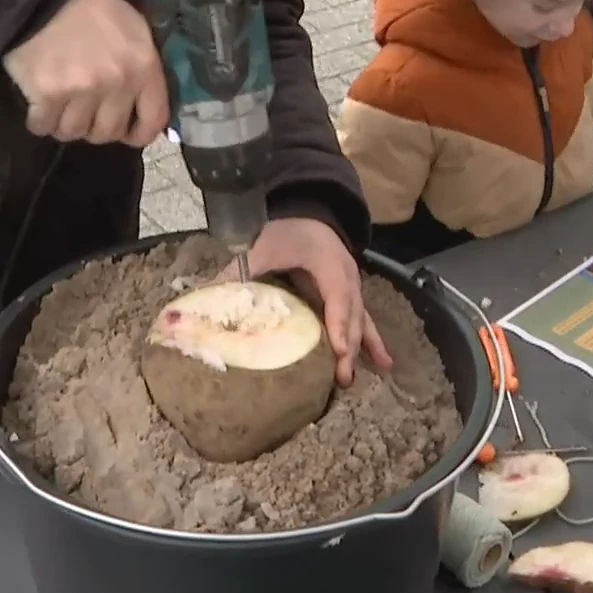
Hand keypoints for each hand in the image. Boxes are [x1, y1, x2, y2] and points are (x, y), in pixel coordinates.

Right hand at [2, 0, 170, 145]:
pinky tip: (39, 105)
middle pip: (108, 132)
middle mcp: (117, 83)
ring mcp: (81, 90)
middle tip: (84, 112)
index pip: (153, 119)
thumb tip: (142, 106)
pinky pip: (43, 126)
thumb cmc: (90, 8)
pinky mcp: (47, 94)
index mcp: (143, 66)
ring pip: (74, 132)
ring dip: (65, 124)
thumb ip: (142, 67)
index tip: (127, 134)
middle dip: (95, 127)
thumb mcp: (132, 28)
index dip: (140, 134)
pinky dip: (39, 120)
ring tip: (59, 106)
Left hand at [215, 217, 393, 387]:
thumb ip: (240, 270)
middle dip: (347, 347)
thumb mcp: (263, 246)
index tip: (337, 349)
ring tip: (350, 379)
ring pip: (359, 321)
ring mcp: (353, 287)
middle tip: (340, 377)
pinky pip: (364, 320)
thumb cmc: (288, 231)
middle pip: (351, 315)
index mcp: (327, 262)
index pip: (337, 294)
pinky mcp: (351, 296)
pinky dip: (373, 342)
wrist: (311, 214)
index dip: (338, 322)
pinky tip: (385, 363)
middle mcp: (347, 276)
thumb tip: (208, 295)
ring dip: (358, 350)